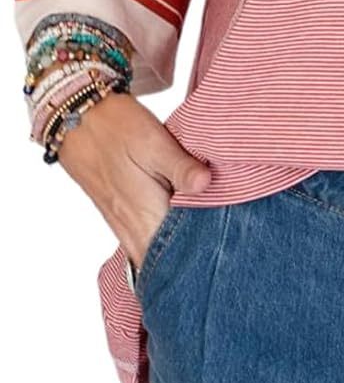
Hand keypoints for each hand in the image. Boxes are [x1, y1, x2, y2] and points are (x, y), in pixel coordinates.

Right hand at [55, 91, 211, 269]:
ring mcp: (124, 228)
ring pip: (154, 254)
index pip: (177, 255)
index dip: (203, 254)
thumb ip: (181, 168)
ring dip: (177, 249)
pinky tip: (180, 223)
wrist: (78, 121)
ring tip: (206, 234)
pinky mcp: (121, 219)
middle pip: (166, 261)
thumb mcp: (154, 142)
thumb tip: (207, 184)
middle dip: (193, 256)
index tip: (226, 247)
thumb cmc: (118, 128)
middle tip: (222, 242)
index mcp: (145, 216)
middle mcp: (132, 230)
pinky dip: (162, 240)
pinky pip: (144, 242)